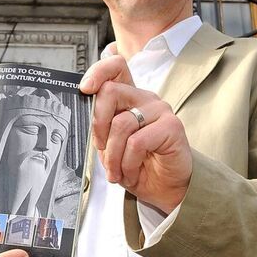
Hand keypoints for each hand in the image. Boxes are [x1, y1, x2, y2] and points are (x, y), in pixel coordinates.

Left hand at [80, 55, 192, 212]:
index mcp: (129, 98)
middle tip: (100, 147)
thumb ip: (101, 126)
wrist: (164, 189)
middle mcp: (144, 99)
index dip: (98, 72)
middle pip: (110, 91)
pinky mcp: (172, 127)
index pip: (115, 67)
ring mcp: (160, 110)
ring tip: (117, 171)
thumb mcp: (111, 145)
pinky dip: (128, 163)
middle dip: (98, 124)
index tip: (85, 88)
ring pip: (121, 124)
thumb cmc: (138, 165)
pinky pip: (137, 142)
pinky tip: (131, 172)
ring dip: (113, 155)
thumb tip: (84, 116)